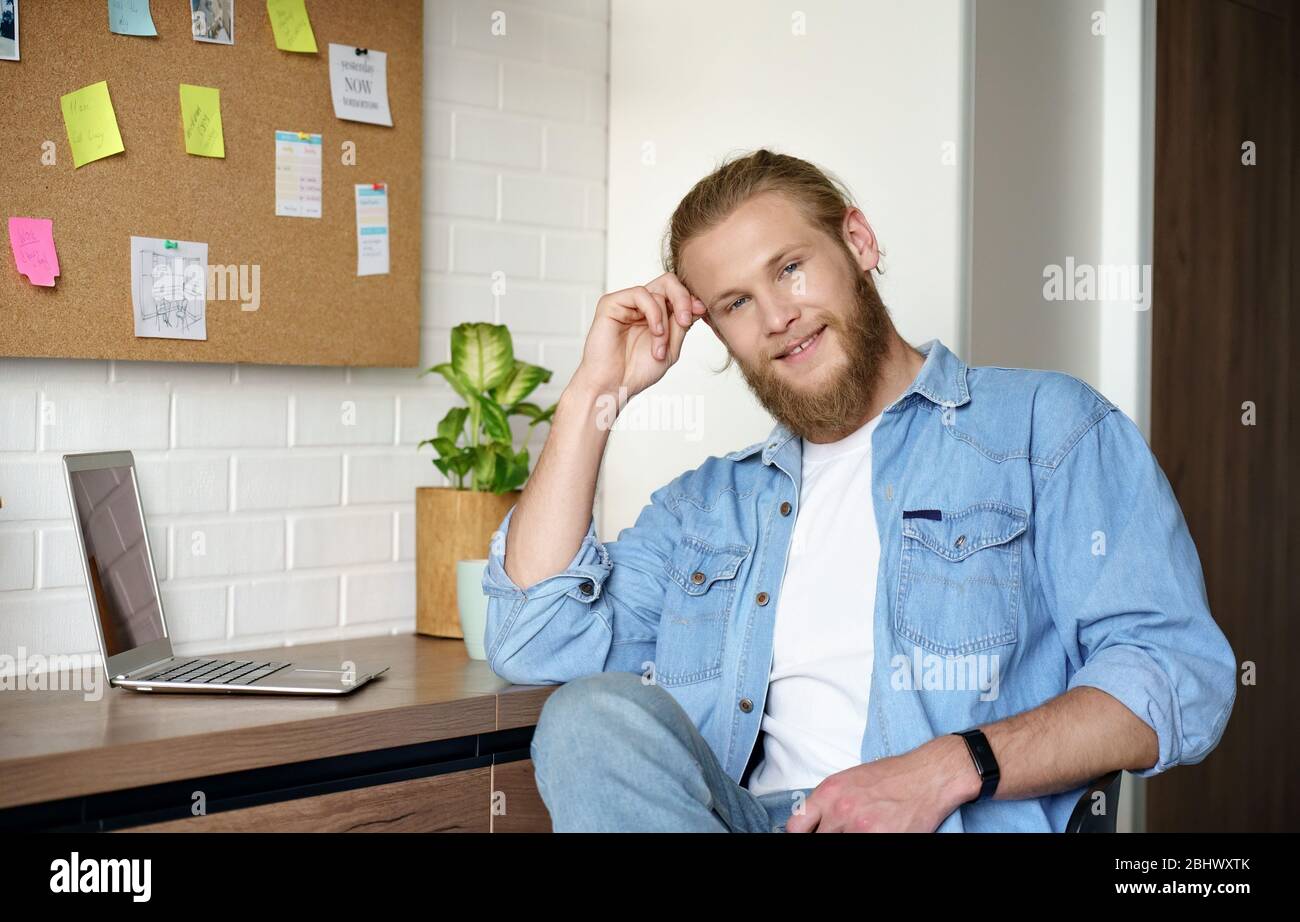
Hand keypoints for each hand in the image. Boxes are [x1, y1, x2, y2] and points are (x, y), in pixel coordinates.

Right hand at [571, 272, 707, 400]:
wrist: (614, 386)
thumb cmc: (637, 372)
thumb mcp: (671, 347)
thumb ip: (682, 324)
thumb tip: (698, 303)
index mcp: (655, 314)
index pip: (677, 293)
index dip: (691, 299)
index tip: (702, 311)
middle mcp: (641, 306)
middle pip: (668, 282)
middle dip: (683, 299)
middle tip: (685, 321)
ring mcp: (626, 303)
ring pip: (657, 291)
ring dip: (665, 322)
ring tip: (659, 348)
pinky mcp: (611, 303)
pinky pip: (640, 293)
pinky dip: (653, 313)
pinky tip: (654, 332)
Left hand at [785, 734, 980, 831]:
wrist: (927, 776)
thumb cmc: (891, 776)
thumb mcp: (849, 780)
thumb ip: (828, 802)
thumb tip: (813, 823)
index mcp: (829, 793)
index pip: (796, 827)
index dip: (801, 835)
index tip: (808, 836)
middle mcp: (841, 810)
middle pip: (818, 839)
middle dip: (827, 837)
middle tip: (841, 833)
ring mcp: (861, 828)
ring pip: (840, 844)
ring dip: (848, 840)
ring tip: (864, 830)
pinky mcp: (882, 838)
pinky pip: (862, 849)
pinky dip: (869, 844)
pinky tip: (879, 834)